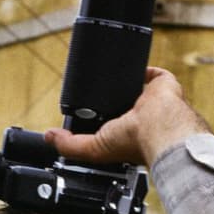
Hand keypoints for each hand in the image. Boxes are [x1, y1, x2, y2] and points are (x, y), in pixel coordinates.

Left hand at [45, 67, 205, 169]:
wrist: (159, 126)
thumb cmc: (134, 142)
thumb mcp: (94, 149)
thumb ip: (71, 145)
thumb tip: (50, 137)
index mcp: (128, 135)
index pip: (110, 123)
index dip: (98, 117)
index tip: (85, 111)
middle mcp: (141, 119)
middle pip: (122, 103)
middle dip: (109, 97)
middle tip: (93, 89)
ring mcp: (153, 101)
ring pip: (136, 88)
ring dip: (123, 81)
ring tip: (106, 74)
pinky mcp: (163, 84)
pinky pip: (153, 72)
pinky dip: (141, 66)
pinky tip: (127, 64)